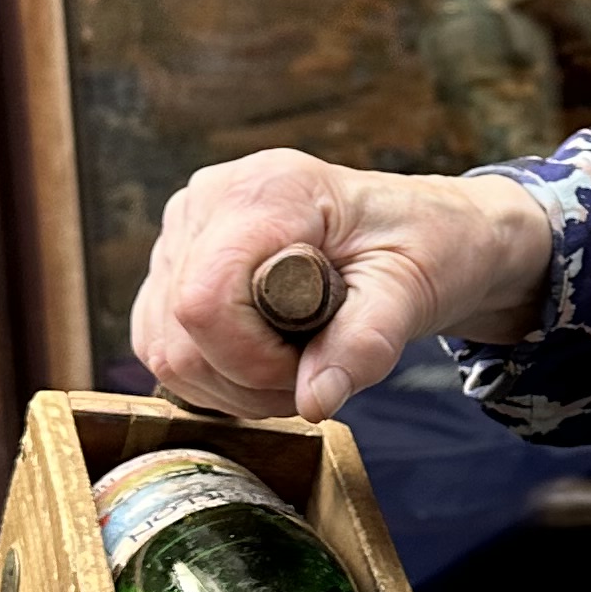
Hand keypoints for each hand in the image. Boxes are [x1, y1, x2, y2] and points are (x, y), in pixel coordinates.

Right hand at [129, 149, 554, 420]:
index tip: (313, 366)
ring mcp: (185, 230)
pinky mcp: (177, 262)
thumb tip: (315, 401)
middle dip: (244, 381)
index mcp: (268, 191)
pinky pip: (162, 341)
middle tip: (315, 374)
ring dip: (229, 384)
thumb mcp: (414, 291)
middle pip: (176, 331)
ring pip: (162, 345)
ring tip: (297, 366)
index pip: (205, 300)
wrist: (426, 232)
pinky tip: (266, 361)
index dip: (250, 359)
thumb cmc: (428, 246)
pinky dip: (212, 373)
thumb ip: (365, 342)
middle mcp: (209, 201)